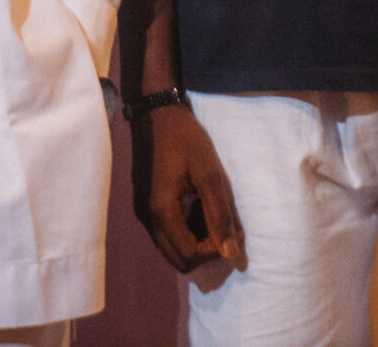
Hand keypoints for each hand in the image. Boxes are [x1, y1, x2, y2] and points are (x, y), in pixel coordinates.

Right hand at [129, 105, 244, 271]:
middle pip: (181, 260)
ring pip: (175, 251)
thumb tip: (231, 254)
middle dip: (207, 250)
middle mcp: (149, 219)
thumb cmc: (187, 141)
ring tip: (214, 215)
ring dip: (198, 243)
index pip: (191, 255)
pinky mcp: (149, 208)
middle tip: (224, 225)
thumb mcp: (211, 174)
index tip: (231, 227)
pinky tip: (200, 209)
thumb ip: (221, 214)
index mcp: (162, 211)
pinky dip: (188, 233)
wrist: (161, 117)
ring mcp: (146, 214)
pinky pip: (170, 237)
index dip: (215, 250)